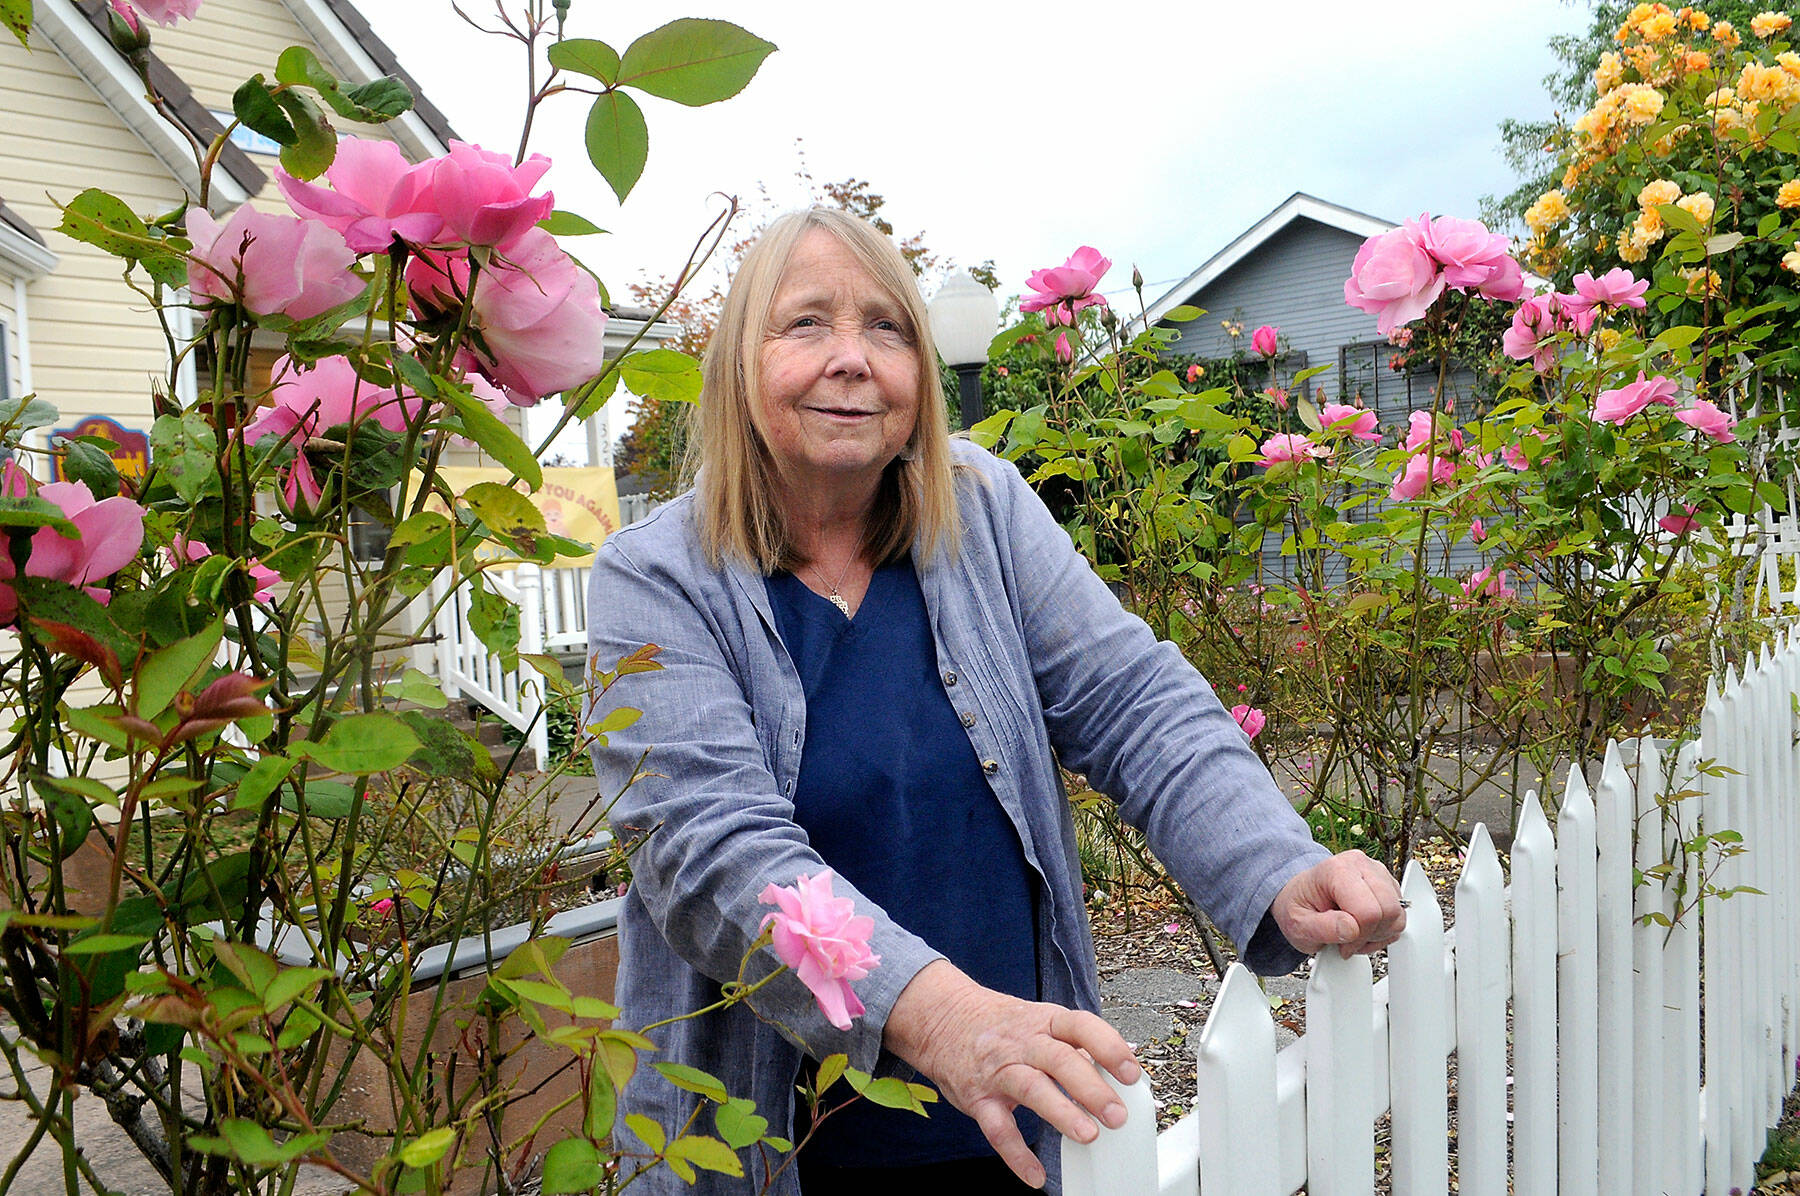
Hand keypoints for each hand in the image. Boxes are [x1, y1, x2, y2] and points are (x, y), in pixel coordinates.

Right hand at [882, 960, 1140, 1187]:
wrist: (942, 1019)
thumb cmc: (1001, 1025)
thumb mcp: (1039, 1020)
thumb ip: (1075, 1045)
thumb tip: (1121, 1069)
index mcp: (1045, 1021)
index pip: (1081, 1026)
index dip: (1108, 1047)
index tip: (1131, 1072)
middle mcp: (1024, 1043)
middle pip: (1060, 1060)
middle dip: (1091, 1088)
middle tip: (1116, 1115)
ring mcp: (999, 1070)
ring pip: (1031, 1088)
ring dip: (1061, 1113)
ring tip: (1087, 1136)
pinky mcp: (979, 1098)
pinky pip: (998, 1129)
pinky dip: (1017, 1155)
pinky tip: (1035, 1175)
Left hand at [1271, 849, 1405, 957]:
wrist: (1299, 896)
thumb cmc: (1299, 906)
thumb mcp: (1298, 924)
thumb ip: (1323, 928)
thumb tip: (1351, 929)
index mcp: (1337, 870)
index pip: (1368, 911)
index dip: (1359, 936)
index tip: (1343, 944)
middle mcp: (1361, 865)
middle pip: (1389, 911)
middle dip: (1371, 935)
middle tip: (1349, 941)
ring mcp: (1377, 873)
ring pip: (1398, 915)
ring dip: (1379, 934)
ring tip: (1355, 934)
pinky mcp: (1387, 885)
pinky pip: (1399, 915)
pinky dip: (1384, 929)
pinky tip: (1364, 929)